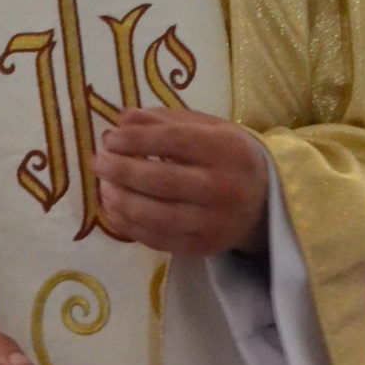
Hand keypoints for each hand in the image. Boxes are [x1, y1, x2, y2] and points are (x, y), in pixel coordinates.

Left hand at [96, 109, 269, 256]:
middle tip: (97, 162)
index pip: (173, 141)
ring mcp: (213, 222)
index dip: (135, 139)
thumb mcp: (207, 128)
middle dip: (121, 170)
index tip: (110, 138)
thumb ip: (166, 121)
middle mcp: (222, 188)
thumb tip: (122, 118)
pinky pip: (156, 238)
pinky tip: (113, 209)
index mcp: (226, 150)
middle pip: (160, 180)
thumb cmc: (228, 156)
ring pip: (154, 215)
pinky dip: (127, 225)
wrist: (266, 201)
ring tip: (103, 186)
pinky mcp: (201, 247)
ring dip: (119, 200)